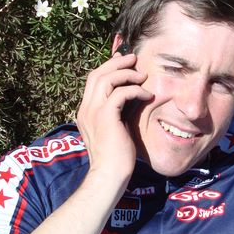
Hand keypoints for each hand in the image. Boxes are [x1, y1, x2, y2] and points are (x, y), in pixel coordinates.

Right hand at [76, 52, 152, 189]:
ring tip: (143, 75)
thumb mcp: (113, 130)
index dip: (107, 68)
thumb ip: (115, 114)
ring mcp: (93, 112)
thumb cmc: (115, 158)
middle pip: (96, 74)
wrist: (108, 175)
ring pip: (106, 79)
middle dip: (116, 63)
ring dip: (126, 73)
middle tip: (133, 58)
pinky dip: (135, 90)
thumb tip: (127, 102)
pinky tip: (147, 95)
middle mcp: (86, 109)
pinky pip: (121, 93)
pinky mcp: (106, 116)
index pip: (93, 81)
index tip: (123, 61)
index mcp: (85, 112)